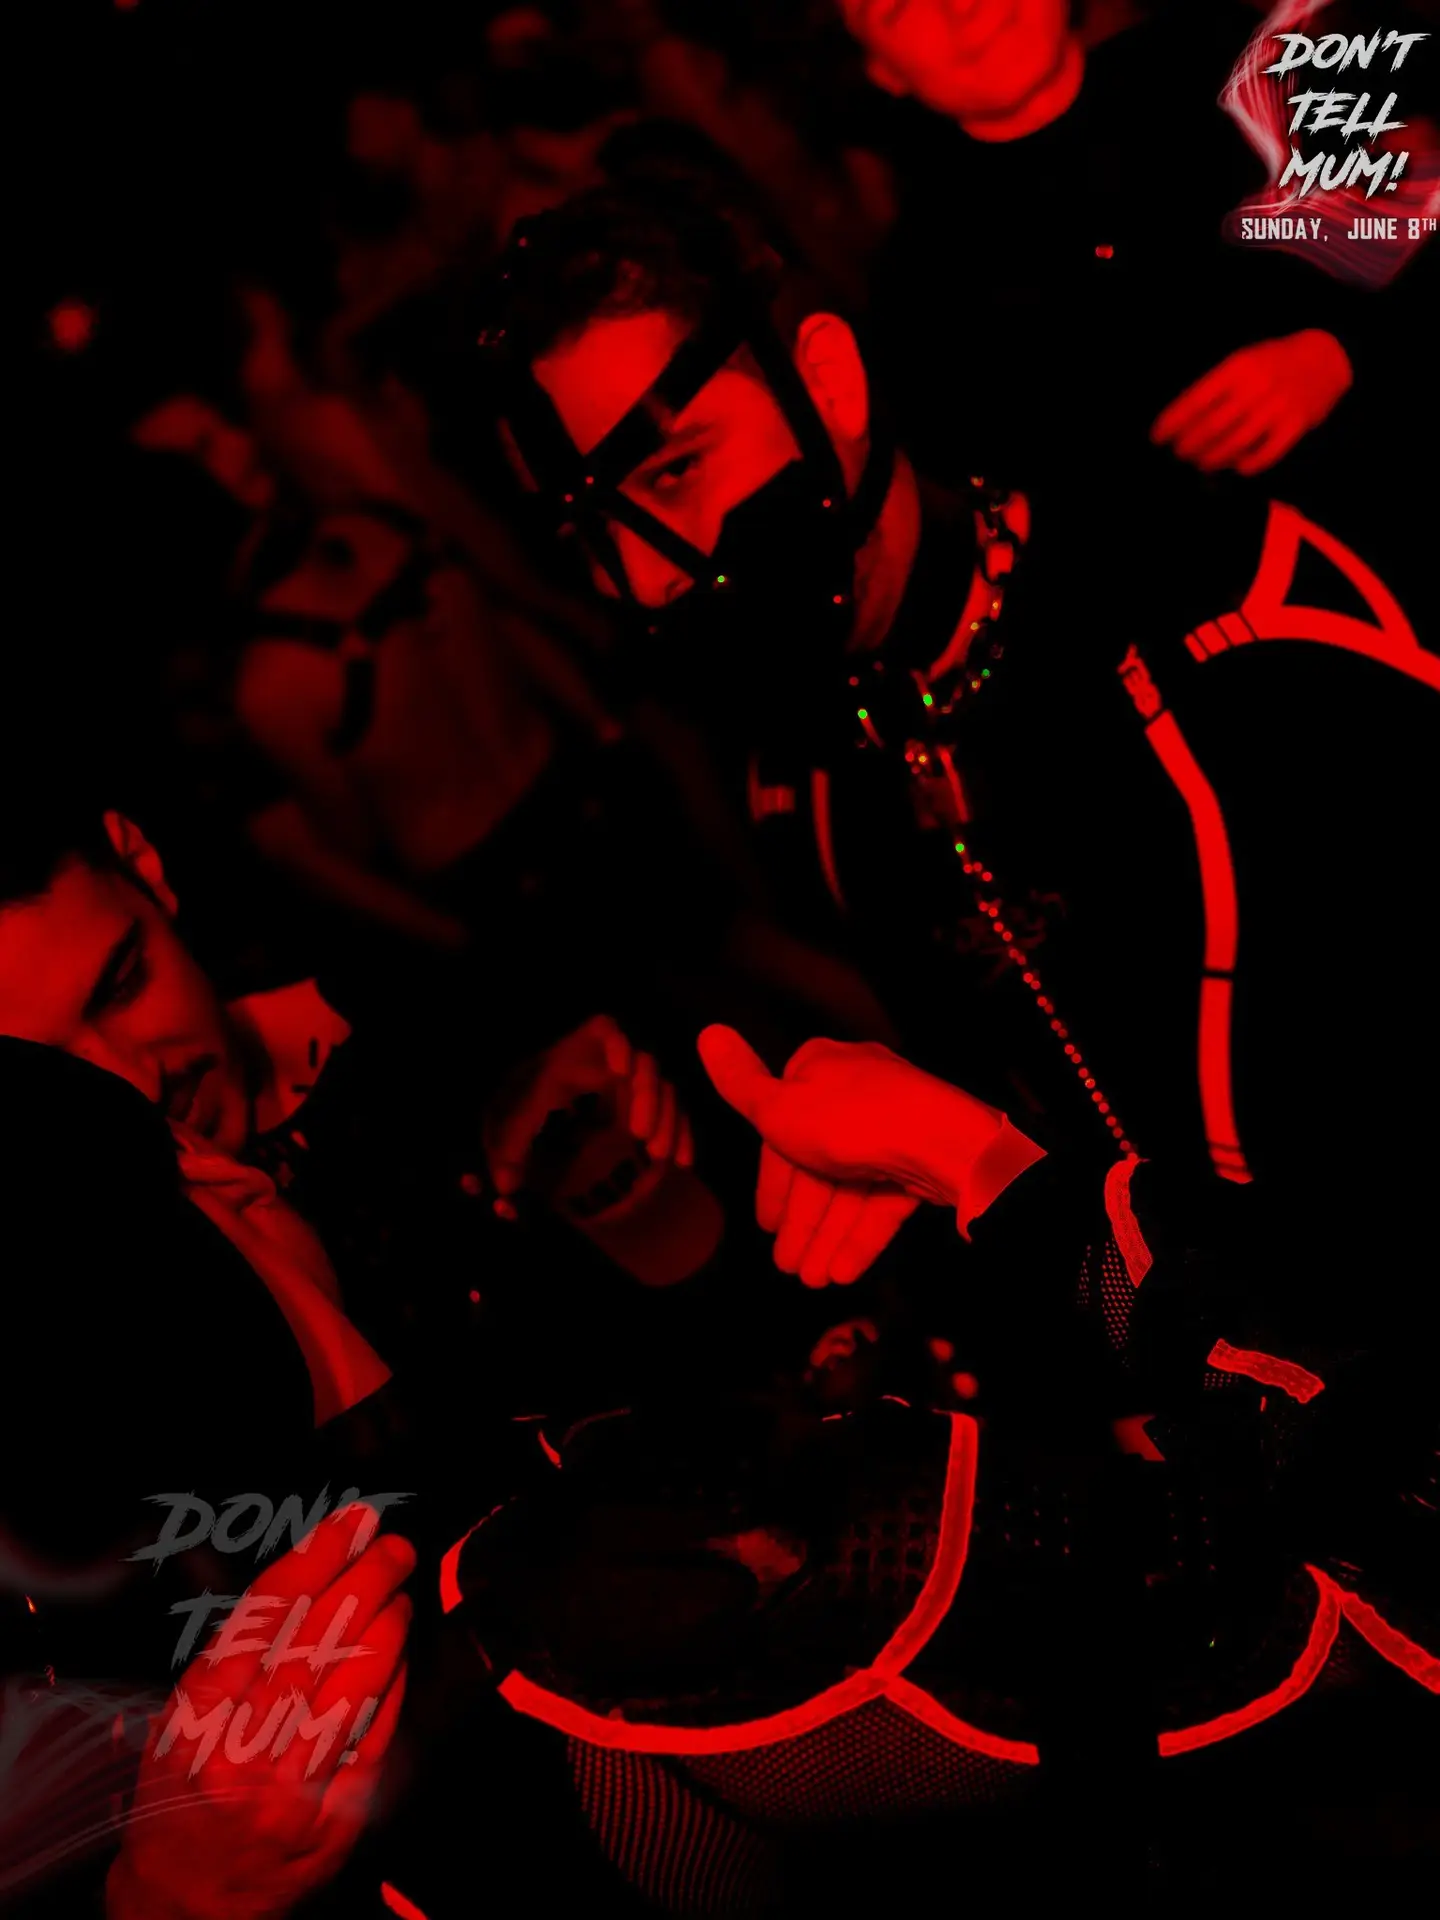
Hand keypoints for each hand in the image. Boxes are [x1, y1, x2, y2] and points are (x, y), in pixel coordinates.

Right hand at [107, 1510, 412, 1919]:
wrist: (187, 1899)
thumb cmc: (182, 1797)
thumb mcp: (180, 1719)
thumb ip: (235, 1655)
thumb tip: (305, 1578)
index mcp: (200, 1716)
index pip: (267, 1616)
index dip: (315, 1559)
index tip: (347, 1524)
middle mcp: (247, 1749)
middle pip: (320, 1640)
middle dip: (366, 1579)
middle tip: (390, 1546)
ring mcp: (295, 1784)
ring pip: (357, 1681)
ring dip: (388, 1623)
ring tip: (399, 1591)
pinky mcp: (337, 1814)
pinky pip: (377, 1731)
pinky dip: (394, 1682)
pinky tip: (399, 1653)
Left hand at [485, 1015, 693, 1198]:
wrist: (547, 1136)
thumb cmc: (529, 1119)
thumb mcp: (513, 1130)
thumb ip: (509, 1150)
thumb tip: (505, 1186)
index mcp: (579, 1056)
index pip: (603, 1030)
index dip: (615, 1043)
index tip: (620, 1069)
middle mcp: (614, 1066)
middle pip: (644, 1065)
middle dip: (646, 1097)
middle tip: (639, 1133)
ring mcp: (639, 1088)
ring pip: (667, 1091)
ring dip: (667, 1120)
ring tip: (657, 1153)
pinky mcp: (656, 1113)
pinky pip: (680, 1116)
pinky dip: (684, 1137)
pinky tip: (683, 1163)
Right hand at [697, 1026, 1021, 1286]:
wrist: (941, 1140)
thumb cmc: (846, 1120)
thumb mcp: (777, 1106)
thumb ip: (740, 1082)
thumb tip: (707, 1031)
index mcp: (821, 1069)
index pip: (783, 1125)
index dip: (772, 1181)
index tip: (766, 1225)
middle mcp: (858, 1093)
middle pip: (818, 1165)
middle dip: (802, 1222)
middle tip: (787, 1267)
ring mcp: (893, 1128)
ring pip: (851, 1189)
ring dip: (828, 1237)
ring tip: (812, 1281)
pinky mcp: (922, 1160)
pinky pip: (883, 1200)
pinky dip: (861, 1236)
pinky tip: (842, 1272)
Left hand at [1151, 330, 1351, 475]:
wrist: (1326, 357)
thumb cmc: (1273, 362)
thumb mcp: (1243, 360)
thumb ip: (1216, 387)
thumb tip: (1181, 420)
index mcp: (1237, 367)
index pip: (1196, 400)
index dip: (1172, 422)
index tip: (1157, 438)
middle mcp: (1256, 386)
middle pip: (1212, 426)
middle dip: (1189, 445)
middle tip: (1179, 453)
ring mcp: (1277, 407)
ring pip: (1235, 444)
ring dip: (1212, 459)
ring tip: (1200, 463)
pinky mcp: (1296, 425)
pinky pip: (1265, 455)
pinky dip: (1246, 465)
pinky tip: (1235, 467)